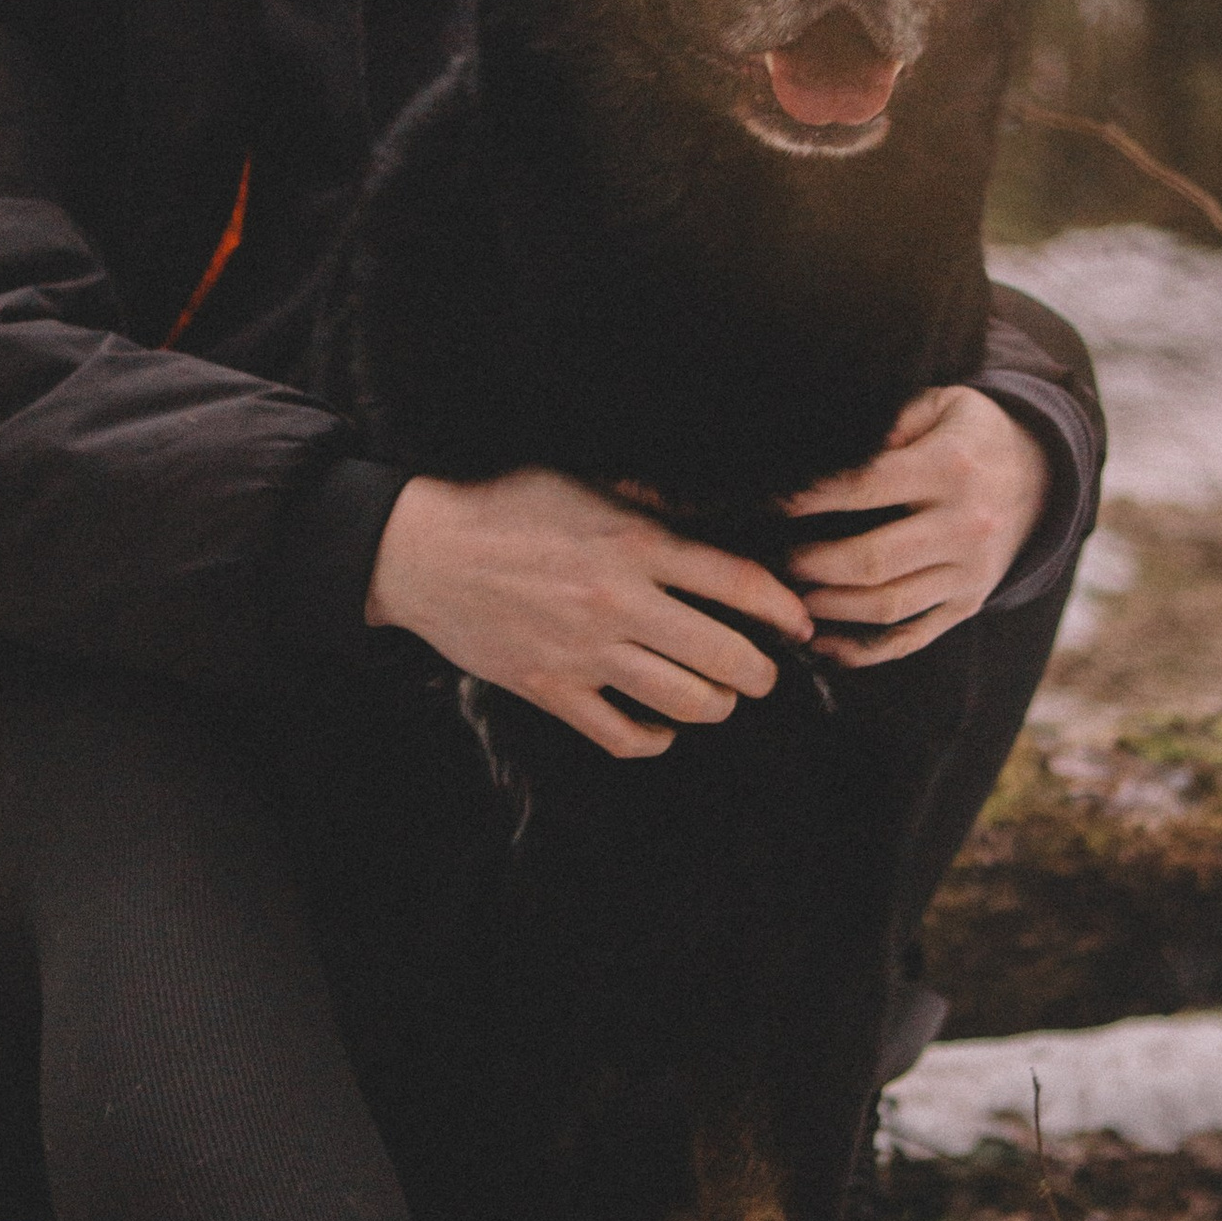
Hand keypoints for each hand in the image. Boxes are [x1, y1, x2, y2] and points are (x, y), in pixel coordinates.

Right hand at [366, 467, 811, 760]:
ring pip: (687, 702)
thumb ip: (648, 501)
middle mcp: (619, 602)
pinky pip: (624, 735)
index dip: (784, 610)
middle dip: (762, 670)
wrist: (421, 551)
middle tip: (765, 669)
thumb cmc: (502, 505)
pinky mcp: (551, 689)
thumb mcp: (582, 482)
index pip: (739, 584)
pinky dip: (656, 738)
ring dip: (718, 704)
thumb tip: (712, 510)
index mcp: (634, 543)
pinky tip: (662, 725)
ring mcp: (585, 653)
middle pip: (728, 656)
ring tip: (721, 694)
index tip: (800, 623)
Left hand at [781, 386, 1048, 665]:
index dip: (809, 500)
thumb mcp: (941, 405)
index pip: (865, 488)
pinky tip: (825, 644)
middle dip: (811, 565)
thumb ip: (889, 420)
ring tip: (790, 598)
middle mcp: (964, 525)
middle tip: (773, 561)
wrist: (1041, 477)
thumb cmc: (969, 435)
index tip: (766, 505)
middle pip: (872, 560)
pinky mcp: (968, 603)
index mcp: (950, 468)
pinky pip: (912, 638)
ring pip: (888, 605)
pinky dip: (865, 650)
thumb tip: (830, 446)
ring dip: (830, 608)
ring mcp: (969, 572)